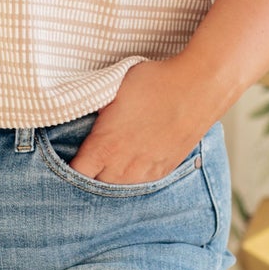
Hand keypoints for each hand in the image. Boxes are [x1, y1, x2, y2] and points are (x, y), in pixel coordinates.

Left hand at [68, 56, 219, 182]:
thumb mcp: (113, 90)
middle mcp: (123, 165)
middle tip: (90, 160)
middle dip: (90, 175)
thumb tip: (85, 114)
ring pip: (120, 187)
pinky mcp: (165, 169)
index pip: (76, 173)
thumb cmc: (154, 83)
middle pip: (96, 185)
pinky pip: (142, 183)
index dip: (70, 168)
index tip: (71, 158)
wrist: (198, 87)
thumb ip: (96, 110)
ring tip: (112, 163)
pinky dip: (134, 177)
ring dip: (112, 178)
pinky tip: (134, 164)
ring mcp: (146, 170)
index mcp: (104, 146)